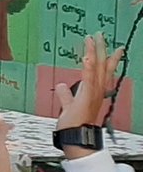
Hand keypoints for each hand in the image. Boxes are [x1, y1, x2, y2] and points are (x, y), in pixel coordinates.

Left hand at [56, 33, 118, 148]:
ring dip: (95, 53)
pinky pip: (88, 79)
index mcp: (94, 91)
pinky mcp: (86, 97)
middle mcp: (97, 91)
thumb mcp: (68, 105)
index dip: (107, 58)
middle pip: (102, 66)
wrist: (76, 136)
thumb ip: (65, 94)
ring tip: (93, 39)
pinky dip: (89, 68)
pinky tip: (87, 57)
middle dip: (101, 49)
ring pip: (97, 69)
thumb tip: (61, 85)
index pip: (102, 71)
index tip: (111, 46)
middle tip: (100, 35)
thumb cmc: (74, 123)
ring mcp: (93, 94)